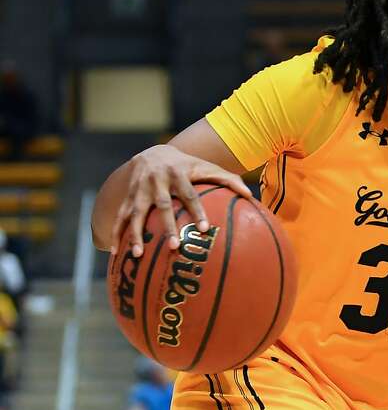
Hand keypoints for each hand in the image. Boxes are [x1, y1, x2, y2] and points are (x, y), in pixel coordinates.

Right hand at [110, 144, 251, 256]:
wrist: (151, 154)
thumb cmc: (187, 166)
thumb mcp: (206, 168)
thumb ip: (228, 180)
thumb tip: (250, 196)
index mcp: (178, 174)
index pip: (189, 194)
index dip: (196, 211)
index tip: (204, 228)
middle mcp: (157, 182)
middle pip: (162, 206)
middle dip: (166, 226)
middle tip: (175, 247)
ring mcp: (139, 191)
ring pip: (136, 214)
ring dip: (136, 234)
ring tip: (137, 255)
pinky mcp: (127, 199)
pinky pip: (120, 218)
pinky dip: (116, 235)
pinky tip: (115, 254)